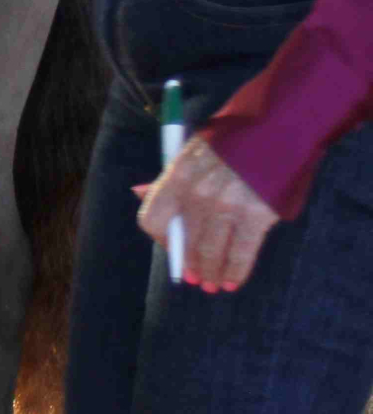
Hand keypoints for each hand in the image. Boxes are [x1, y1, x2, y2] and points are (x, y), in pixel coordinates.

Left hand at [137, 134, 277, 291]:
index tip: (172, 248)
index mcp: (177, 174)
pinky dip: (235, 272)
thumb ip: (167, 178)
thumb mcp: (191, 152)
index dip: (162, 239)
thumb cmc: (231, 143)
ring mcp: (226, 205)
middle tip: (195, 278)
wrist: (276, 129)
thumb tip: (138, 194)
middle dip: (190, 263)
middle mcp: (197, 192)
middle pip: (184, 240)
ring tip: (213, 284)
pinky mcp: (255, 216)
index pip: (153, 218)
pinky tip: (233, 281)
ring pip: (210, 251)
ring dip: (211, 273)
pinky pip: (240, 253)